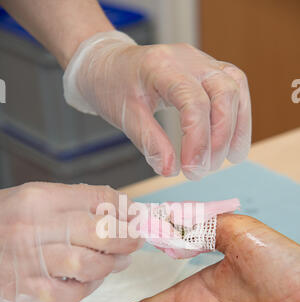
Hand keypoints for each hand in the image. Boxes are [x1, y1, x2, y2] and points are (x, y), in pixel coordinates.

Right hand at [0, 182, 141, 301]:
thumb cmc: (5, 223)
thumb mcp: (34, 200)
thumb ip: (75, 202)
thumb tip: (121, 209)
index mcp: (39, 199)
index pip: (98, 199)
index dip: (126, 210)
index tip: (137, 218)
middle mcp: (35, 228)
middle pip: (101, 232)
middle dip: (128, 238)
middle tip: (136, 241)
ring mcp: (31, 262)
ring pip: (91, 265)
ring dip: (112, 264)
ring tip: (118, 261)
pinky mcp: (29, 292)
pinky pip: (75, 294)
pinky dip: (91, 286)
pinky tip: (92, 279)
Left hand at [64, 32, 250, 178]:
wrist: (109, 64)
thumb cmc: (113, 86)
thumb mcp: (124, 116)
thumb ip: (149, 142)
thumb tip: (170, 170)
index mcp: (161, 66)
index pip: (193, 100)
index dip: (197, 138)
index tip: (191, 169)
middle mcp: (188, 58)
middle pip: (223, 92)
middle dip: (220, 137)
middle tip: (203, 169)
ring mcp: (201, 61)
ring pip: (235, 88)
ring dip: (236, 128)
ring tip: (226, 160)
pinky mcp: (208, 70)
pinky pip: (234, 89)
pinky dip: (237, 118)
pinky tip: (232, 144)